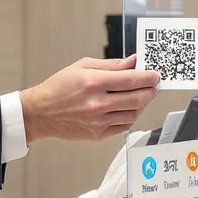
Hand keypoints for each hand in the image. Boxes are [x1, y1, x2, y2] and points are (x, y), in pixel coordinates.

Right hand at [20, 56, 160, 140]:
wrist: (41, 113)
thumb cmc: (59, 87)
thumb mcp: (82, 66)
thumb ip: (110, 65)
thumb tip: (132, 62)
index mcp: (94, 82)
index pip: (131, 80)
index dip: (148, 77)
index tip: (156, 75)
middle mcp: (97, 103)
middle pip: (137, 98)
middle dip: (150, 91)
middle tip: (154, 86)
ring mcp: (98, 121)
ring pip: (133, 114)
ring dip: (142, 105)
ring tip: (141, 96)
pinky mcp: (98, 134)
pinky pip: (123, 127)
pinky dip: (130, 117)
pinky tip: (128, 109)